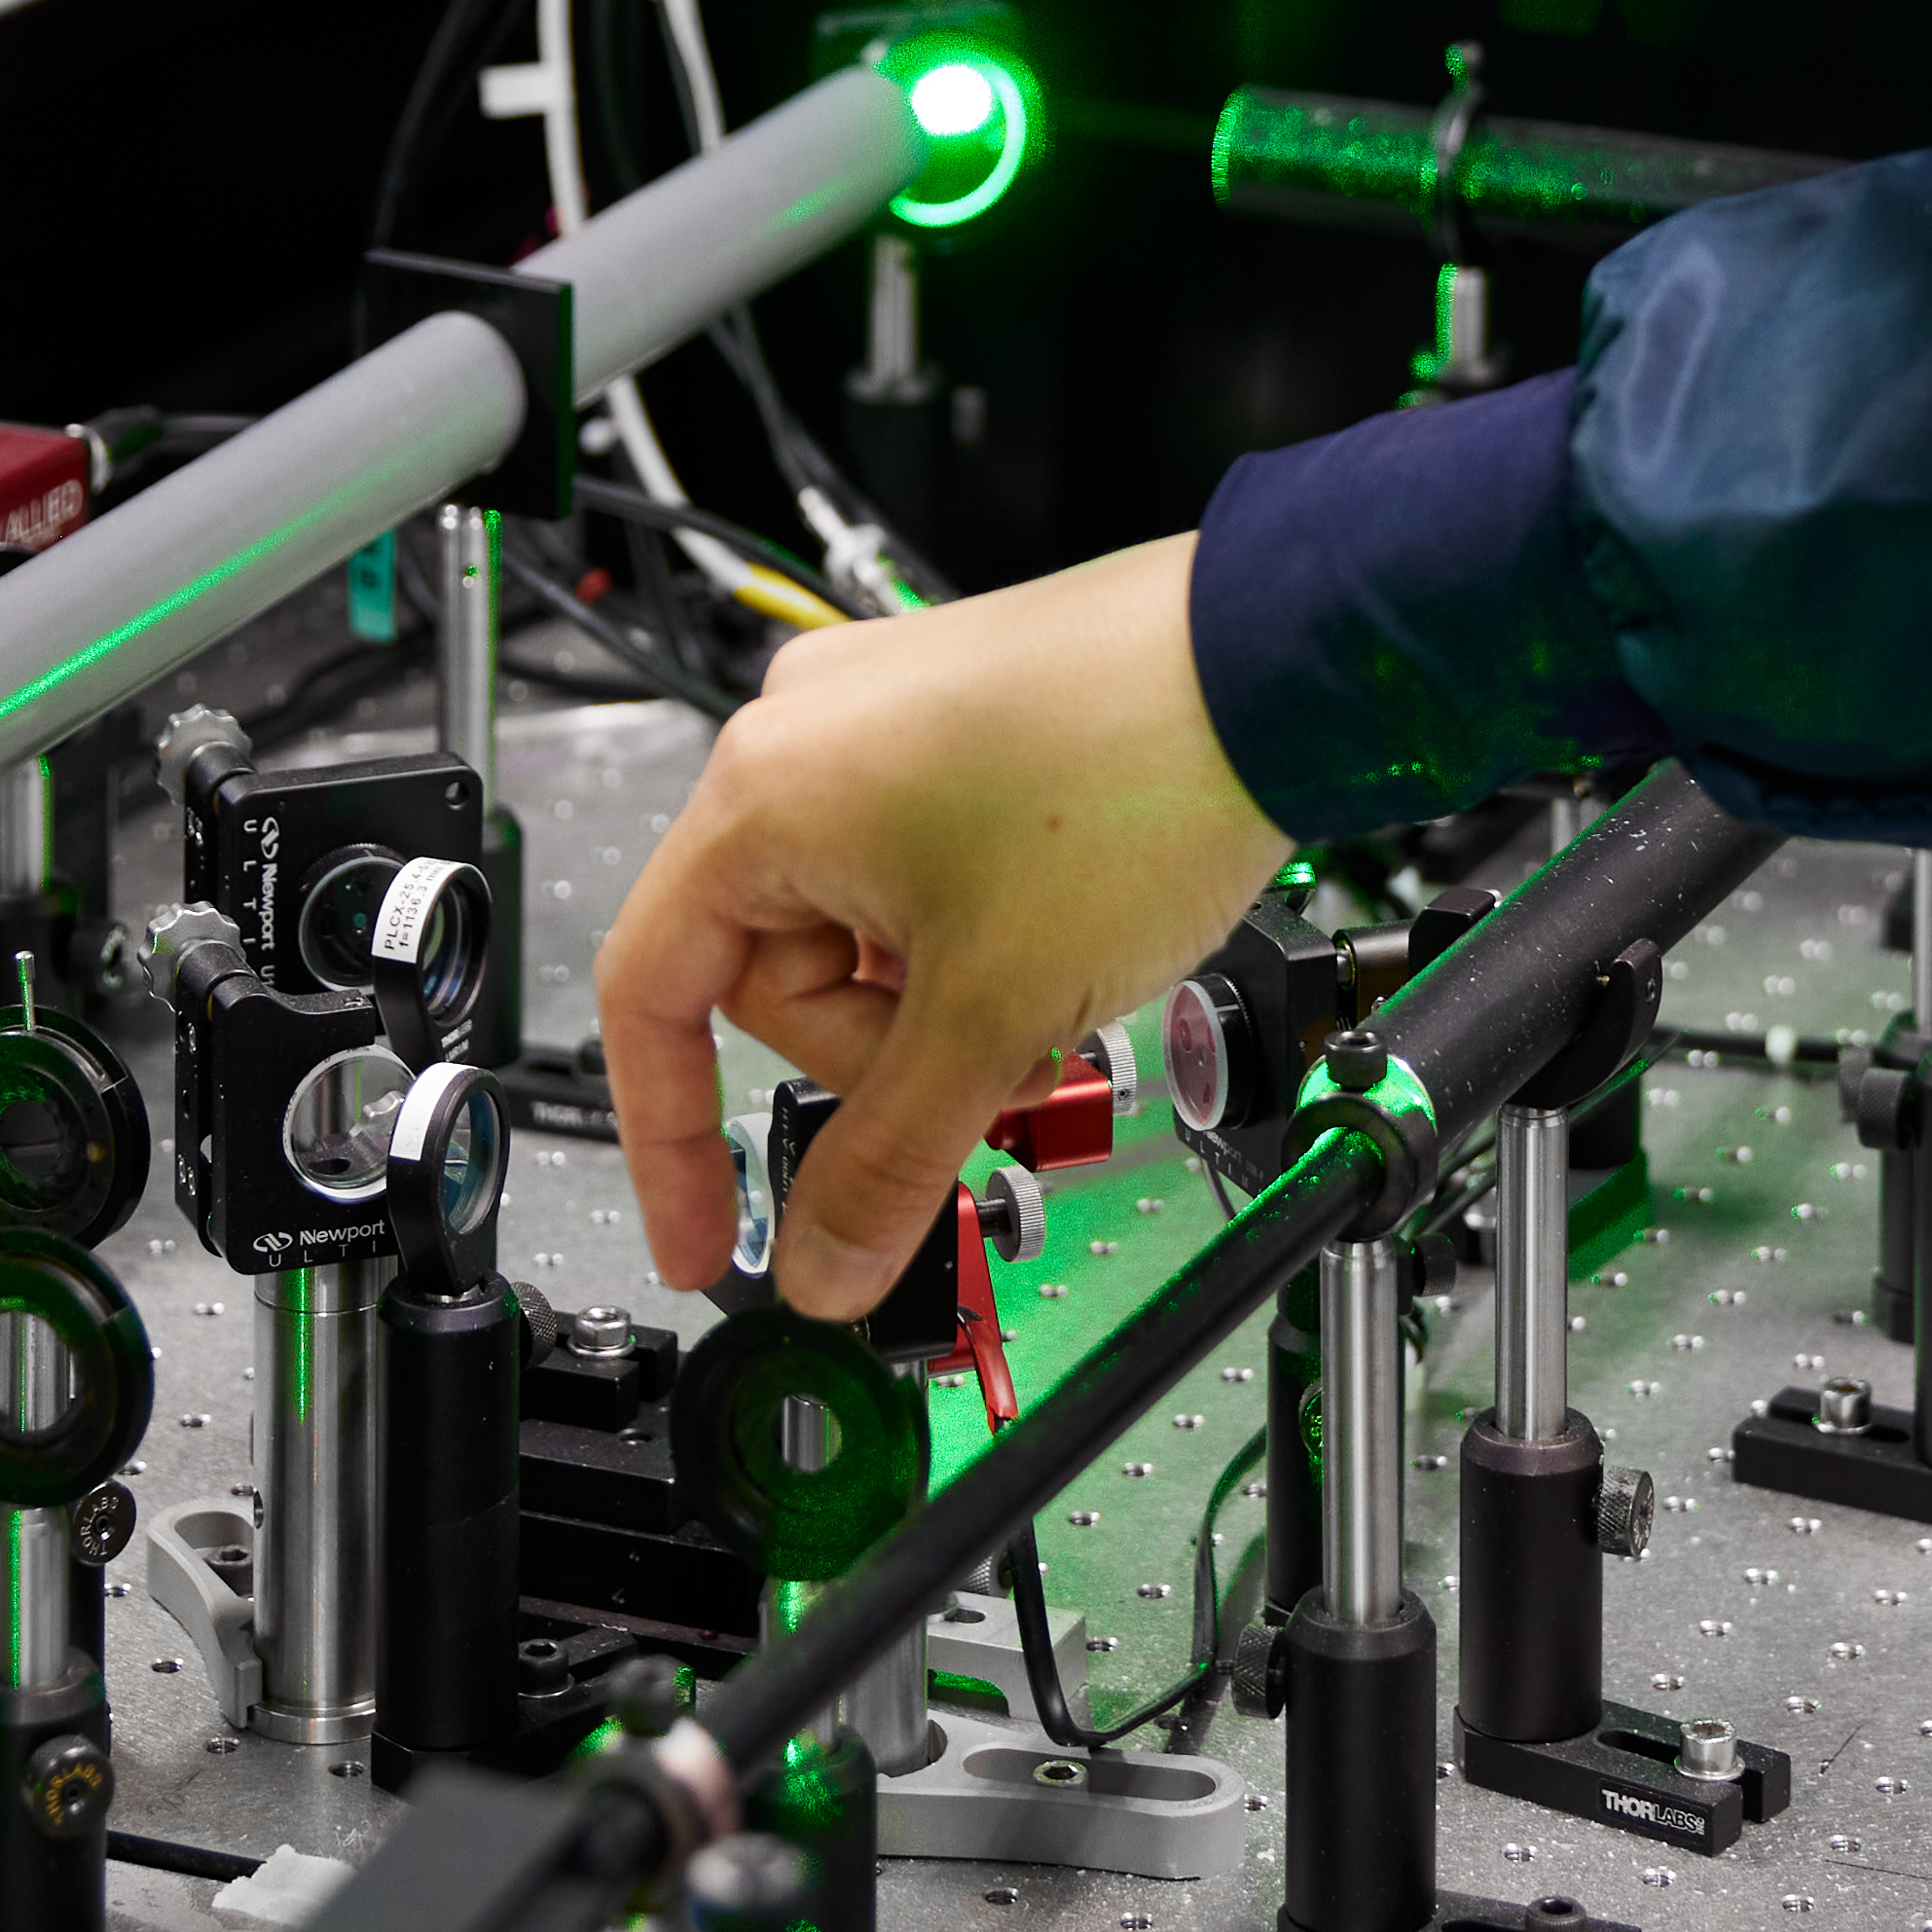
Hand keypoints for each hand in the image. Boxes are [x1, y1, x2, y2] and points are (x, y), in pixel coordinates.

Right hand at [594, 535, 1292, 1316]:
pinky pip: (916, 872)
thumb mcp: (993, 1014)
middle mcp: (800, 739)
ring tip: (1045, 987)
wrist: (1277, 668)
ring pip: (859, 934)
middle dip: (886, 1049)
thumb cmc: (1136, 781)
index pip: (655, 998)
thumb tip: (826, 1262)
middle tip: (989, 1056)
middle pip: (780, 977)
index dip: (675, 1141)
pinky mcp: (953, 719)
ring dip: (943, 1000)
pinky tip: (1056, 939)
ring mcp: (878, 719)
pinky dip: (974, 936)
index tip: (713, 1238)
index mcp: (761, 796)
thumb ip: (891, 1160)